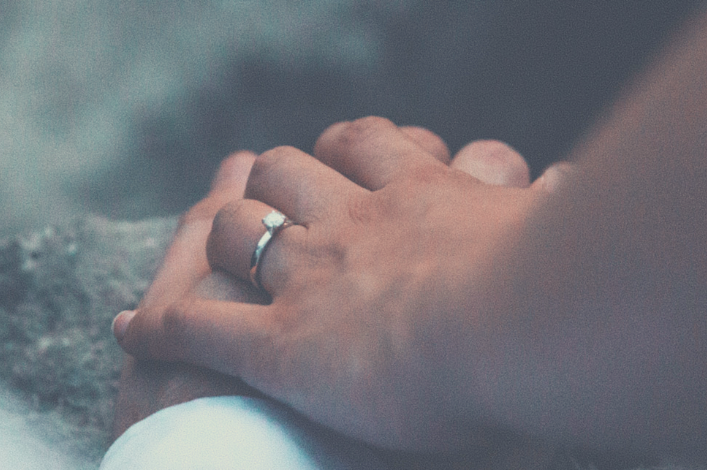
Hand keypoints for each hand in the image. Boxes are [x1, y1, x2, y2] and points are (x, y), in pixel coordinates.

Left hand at [115, 117, 567, 449]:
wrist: (525, 326)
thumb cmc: (571, 294)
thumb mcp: (565, 236)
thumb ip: (559, 208)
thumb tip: (572, 181)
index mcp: (425, 200)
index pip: (376, 145)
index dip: (356, 146)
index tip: (358, 153)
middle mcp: (357, 224)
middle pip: (292, 170)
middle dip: (279, 180)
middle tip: (280, 201)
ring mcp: (311, 279)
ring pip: (236, 226)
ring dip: (222, 231)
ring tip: (219, 248)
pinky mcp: (278, 344)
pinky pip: (198, 323)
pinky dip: (159, 324)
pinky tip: (134, 329)